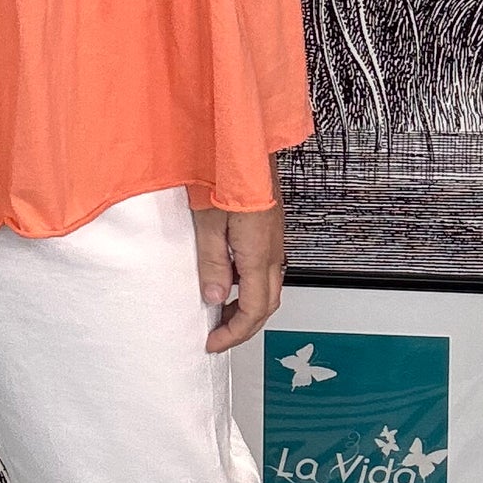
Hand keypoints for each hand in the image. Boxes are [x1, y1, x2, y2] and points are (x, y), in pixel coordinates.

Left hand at [194, 152, 285, 354]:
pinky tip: (228, 277)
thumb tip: (213, 296)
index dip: (233, 333)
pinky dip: (249, 284)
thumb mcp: (208, 220)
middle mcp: (273, 249)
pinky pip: (265, 266)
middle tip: (216, 334)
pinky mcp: (270, 227)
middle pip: (266, 303)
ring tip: (219, 310)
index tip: (212, 343)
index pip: (254, 310)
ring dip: (247, 305)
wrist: (246, 140)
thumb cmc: (226, 171)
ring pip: (268, 286)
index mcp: (259, 253)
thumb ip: (212, 262)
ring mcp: (274, 238)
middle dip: (242, 326)